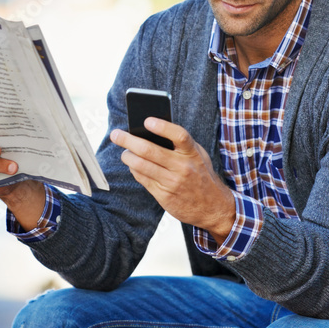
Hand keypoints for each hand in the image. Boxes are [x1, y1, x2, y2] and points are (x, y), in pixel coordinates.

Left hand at [111, 118, 235, 242]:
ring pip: (141, 165)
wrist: (213, 207)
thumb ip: (180, 145)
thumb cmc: (201, 175)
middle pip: (150, 150)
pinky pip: (142, 179)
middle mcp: (183, 167)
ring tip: (124, 151)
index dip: (162, 126)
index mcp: (192, 153)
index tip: (147, 120)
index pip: (178, 135)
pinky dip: (134, 170)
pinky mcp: (164, 196)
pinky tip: (132, 165)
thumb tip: (151, 131)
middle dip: (128, 140)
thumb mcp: (198, 156)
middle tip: (116, 134)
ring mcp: (172, 183)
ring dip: (127, 156)